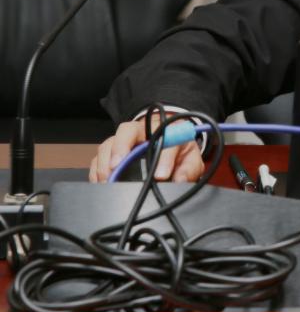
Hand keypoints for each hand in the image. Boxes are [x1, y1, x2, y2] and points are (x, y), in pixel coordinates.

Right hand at [89, 116, 204, 183]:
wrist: (167, 140)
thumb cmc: (177, 149)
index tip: (161, 175)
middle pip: (127, 130)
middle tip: (117, 166)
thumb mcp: (190, 158)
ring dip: (106, 161)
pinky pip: (98, 157)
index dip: (163, 158)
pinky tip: (100, 182)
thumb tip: (180, 180)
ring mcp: (124, 140)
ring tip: (108, 179)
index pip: (164, 139)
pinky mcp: (111, 151)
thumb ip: (189, 168)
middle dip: (120, 147)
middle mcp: (142, 131)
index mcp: (165, 130)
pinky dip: (97, 170)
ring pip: (109, 143)